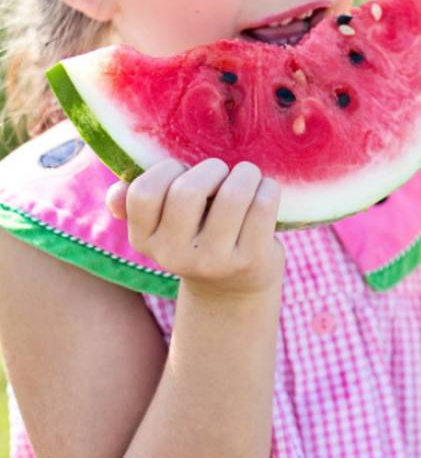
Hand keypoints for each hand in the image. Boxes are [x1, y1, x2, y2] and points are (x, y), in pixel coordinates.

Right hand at [106, 158, 284, 298]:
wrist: (234, 288)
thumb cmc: (198, 237)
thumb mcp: (164, 226)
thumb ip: (138, 204)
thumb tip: (116, 195)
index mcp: (145, 240)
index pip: (143, 193)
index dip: (168, 170)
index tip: (185, 171)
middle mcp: (174, 256)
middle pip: (188, 191)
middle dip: (212, 169)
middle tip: (223, 173)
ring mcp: (214, 261)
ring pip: (233, 195)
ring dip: (246, 174)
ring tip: (248, 177)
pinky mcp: (251, 261)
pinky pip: (262, 206)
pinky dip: (268, 189)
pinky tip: (266, 191)